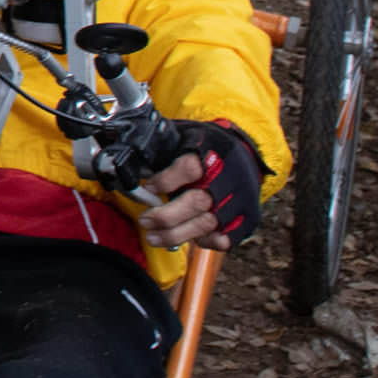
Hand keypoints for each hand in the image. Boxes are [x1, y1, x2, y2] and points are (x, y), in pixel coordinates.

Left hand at [133, 123, 264, 250]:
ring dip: (175, 234)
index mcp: (213, 151)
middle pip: (197, 201)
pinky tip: (186, 237)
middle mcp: (229, 178)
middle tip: (145, 219)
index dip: (166, 180)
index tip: (148, 187)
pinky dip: (202, 241)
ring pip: (206, 224)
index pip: (189, 168)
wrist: (245, 156)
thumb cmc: (206, 148)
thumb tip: (132, 165)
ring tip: (152, 236)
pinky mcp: (245, 220)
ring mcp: (239, 201)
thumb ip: (162, 148)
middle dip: (166, 215)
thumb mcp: (185, 136)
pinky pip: (223, 239)